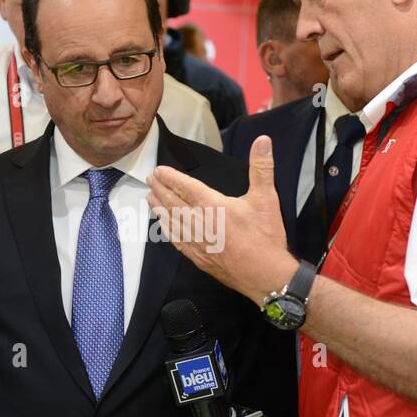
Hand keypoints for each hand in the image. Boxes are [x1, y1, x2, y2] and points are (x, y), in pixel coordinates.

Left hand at [147, 134, 297, 304]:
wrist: (265, 276)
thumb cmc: (265, 237)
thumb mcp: (267, 198)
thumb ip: (262, 167)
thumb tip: (263, 140)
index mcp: (213, 206)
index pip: (186, 187)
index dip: (171, 178)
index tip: (159, 171)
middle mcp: (200, 223)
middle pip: (173, 203)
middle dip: (160, 190)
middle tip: (150, 180)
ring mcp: (197, 242)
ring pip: (172, 222)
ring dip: (159, 209)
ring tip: (150, 198)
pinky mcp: (198, 258)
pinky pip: (177, 241)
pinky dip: (167, 230)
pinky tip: (164, 226)